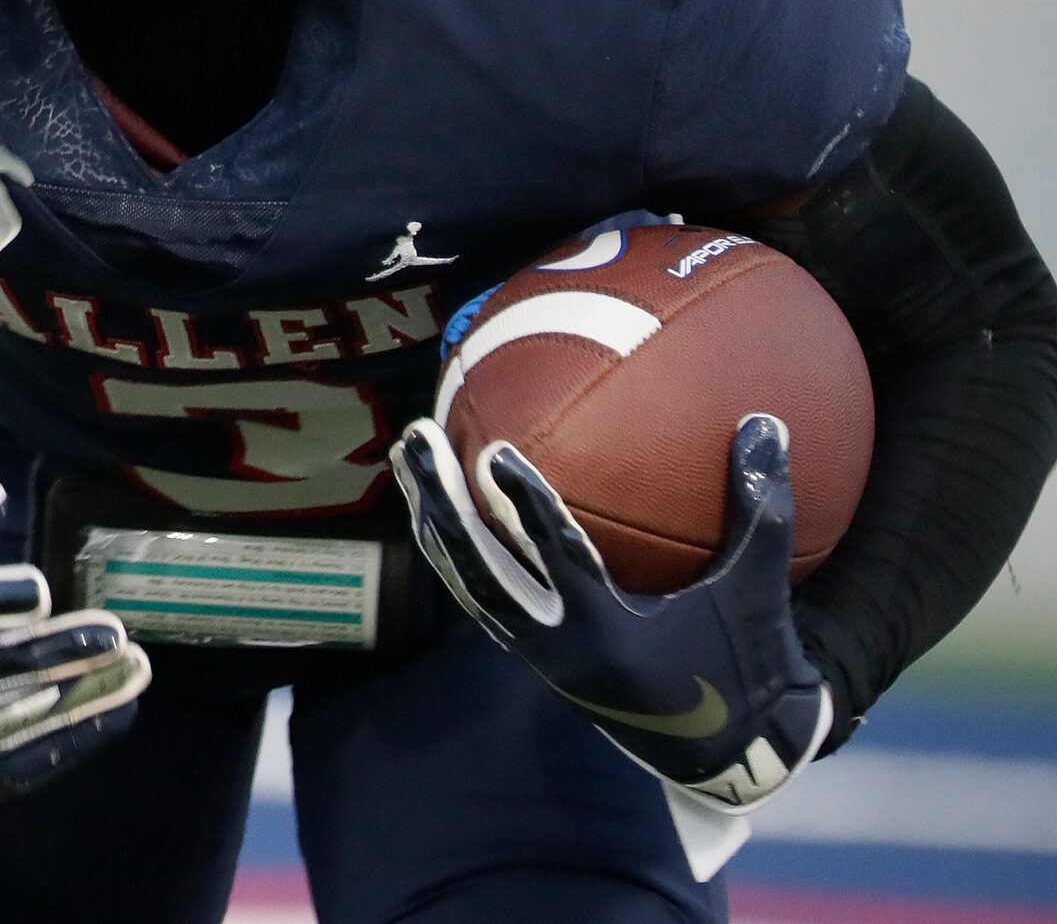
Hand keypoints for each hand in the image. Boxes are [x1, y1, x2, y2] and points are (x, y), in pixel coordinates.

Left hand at [391, 414, 831, 870]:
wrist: (726, 753)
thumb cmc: (748, 660)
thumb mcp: (758, 589)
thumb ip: (762, 508)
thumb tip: (766, 420)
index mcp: (612, 637)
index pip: (558, 563)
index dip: (525, 508)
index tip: (491, 451)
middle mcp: (559, 651)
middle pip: (479, 572)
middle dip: (442, 504)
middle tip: (416, 436)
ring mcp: (536, 656)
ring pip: (463, 584)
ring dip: (432, 519)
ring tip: (406, 454)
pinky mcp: (529, 654)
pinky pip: (474, 594)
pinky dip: (450, 545)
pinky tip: (434, 498)